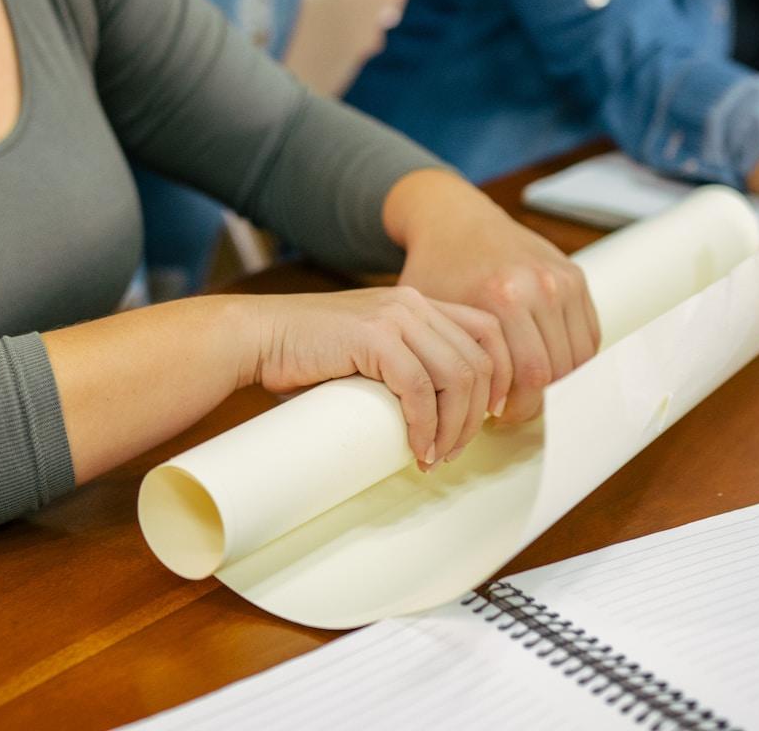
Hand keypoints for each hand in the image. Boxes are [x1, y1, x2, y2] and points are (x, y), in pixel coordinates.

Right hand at [240, 287, 513, 468]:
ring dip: (454, 428)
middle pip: (479, 361)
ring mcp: (395, 316)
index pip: (487, 333)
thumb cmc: (307, 354)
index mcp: (418, 303)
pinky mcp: (374, 337)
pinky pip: (420, 388)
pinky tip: (417, 448)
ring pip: (457, 378)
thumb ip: (404, 363)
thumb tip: (436, 413)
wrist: (258, 336)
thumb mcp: (370, 349)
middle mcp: (413, 303)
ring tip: (435, 456)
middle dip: (476, 415)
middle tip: (454, 451)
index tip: (488, 418)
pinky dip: (425, 426)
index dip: (499, 379)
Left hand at [389, 173, 599, 425]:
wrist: (454, 219)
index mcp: (503, 297)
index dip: (517, 408)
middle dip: (536, 401)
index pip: (531, 378)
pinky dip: (572, 359)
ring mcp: (562, 279)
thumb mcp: (432, 315)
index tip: (496, 416)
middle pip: (558, 371)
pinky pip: (588, 334)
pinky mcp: (575, 275)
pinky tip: (544, 367)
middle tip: (511, 411)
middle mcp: (540, 286)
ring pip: (578, 357)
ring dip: (557, 384)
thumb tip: (457, 417)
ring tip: (527, 391)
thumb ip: (449, 359)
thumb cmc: (437, 270)